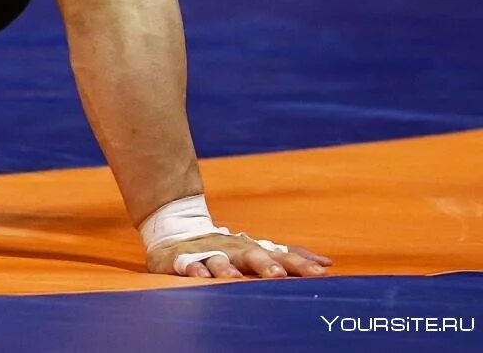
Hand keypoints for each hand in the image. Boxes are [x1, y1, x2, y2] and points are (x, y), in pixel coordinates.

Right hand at [149, 232, 331, 278]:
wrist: (181, 230)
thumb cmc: (230, 247)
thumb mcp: (261, 249)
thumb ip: (292, 256)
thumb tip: (328, 263)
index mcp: (256, 250)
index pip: (282, 256)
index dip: (300, 265)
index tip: (320, 274)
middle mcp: (235, 250)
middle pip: (252, 256)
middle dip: (265, 265)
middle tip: (278, 275)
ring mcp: (211, 254)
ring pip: (220, 261)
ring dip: (228, 269)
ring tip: (235, 279)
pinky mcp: (185, 259)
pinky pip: (189, 264)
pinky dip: (194, 270)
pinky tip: (200, 276)